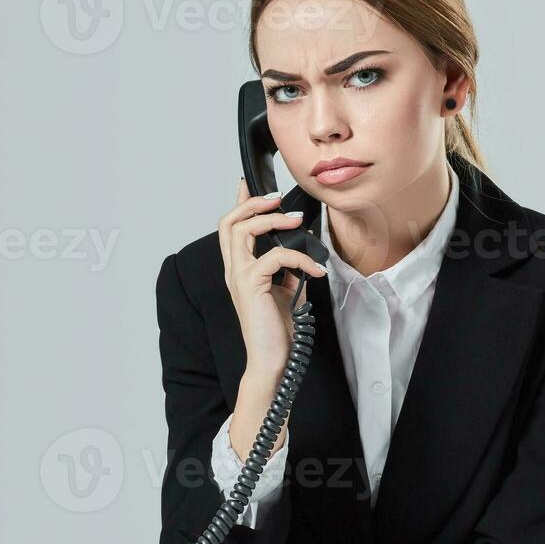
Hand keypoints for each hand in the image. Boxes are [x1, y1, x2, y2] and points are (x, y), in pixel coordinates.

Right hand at [219, 178, 327, 381]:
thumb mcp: (287, 291)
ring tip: (296, 222)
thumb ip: (289, 270)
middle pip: (228, 222)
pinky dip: (299, 258)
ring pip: (242, 231)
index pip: (231, 228)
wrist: (273, 360)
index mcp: (240, 269)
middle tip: (276, 198)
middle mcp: (234, 270)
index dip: (239, 203)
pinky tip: (316, 269)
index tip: (247, 184)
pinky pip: (274, 257)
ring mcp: (239, 278)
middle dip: (252, 203)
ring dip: (272, 221)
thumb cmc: (277, 330)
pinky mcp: (251, 286)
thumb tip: (302, 251)